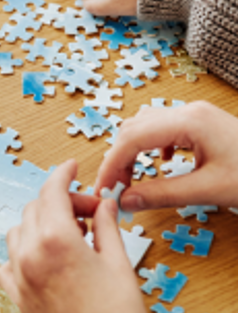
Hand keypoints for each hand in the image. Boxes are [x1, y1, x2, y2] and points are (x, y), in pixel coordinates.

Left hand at [0, 160, 155, 312]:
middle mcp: (29, 254)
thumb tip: (103, 203)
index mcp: (56, 239)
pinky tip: (44, 262)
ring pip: (17, 233)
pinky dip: (21, 256)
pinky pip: (5, 266)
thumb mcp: (118, 260)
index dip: (62, 174)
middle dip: (60, 204)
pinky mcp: (17, 298)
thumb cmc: (120, 312)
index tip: (71, 167)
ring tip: (70, 239)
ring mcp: (19, 277)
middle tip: (89, 215)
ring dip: (39, 227)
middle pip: (35, 209)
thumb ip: (106, 225)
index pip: (51, 192)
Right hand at [96, 101, 237, 212]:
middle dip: (117, 158)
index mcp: (189, 121)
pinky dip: (150, 147)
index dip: (111, 165)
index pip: (131, 139)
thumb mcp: (209, 190)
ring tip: (129, 179)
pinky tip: (159, 165)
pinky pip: (162, 128)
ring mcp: (196, 115)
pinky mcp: (203, 124)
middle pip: (133, 128)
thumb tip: (125, 201)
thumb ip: (162, 194)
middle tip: (114, 189)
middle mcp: (189, 111)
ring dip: (131, 151)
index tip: (104, 190)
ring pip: (145, 126)